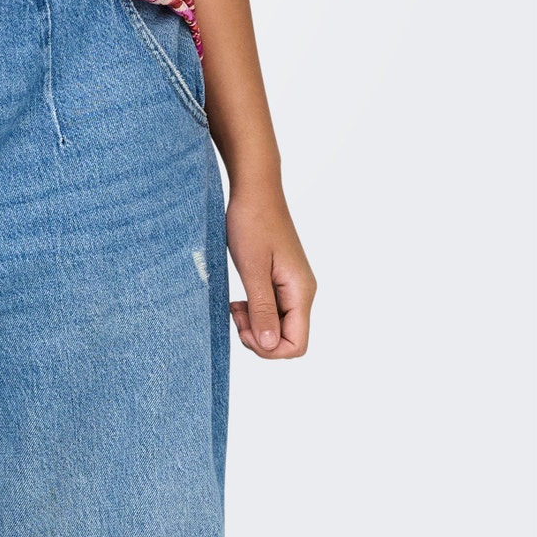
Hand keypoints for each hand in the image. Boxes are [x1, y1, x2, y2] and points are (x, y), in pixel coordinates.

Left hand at [226, 185, 315, 359]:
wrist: (254, 188)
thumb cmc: (252, 221)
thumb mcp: (252, 268)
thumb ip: (263, 309)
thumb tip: (270, 346)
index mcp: (301, 291)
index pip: (297, 345)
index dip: (269, 349)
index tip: (242, 327)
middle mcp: (302, 291)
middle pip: (289, 338)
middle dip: (260, 338)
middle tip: (235, 314)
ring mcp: (292, 284)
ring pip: (279, 325)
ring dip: (256, 324)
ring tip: (235, 306)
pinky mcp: (281, 277)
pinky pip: (273, 308)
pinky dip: (256, 310)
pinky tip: (240, 299)